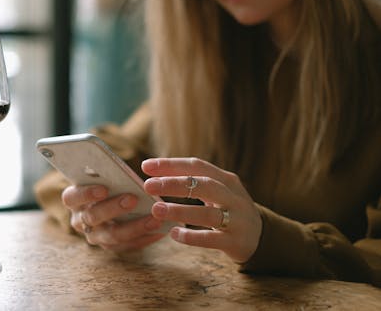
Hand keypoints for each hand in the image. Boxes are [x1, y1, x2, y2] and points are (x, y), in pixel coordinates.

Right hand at [61, 184, 164, 251]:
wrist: (115, 203)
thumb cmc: (109, 182)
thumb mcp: (105, 177)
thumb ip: (109, 175)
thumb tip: (124, 173)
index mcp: (73, 199)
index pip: (71, 197)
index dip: (86, 193)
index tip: (104, 188)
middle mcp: (80, 220)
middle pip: (93, 217)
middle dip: (113, 208)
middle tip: (133, 198)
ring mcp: (95, 236)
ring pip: (112, 236)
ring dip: (134, 226)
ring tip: (154, 218)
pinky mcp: (112, 247)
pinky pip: (128, 246)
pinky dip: (145, 237)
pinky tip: (160, 230)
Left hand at [142, 158, 261, 262]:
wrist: (261, 237)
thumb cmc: (228, 209)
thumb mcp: (217, 191)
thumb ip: (193, 183)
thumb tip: (154, 176)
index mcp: (226, 179)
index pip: (197, 166)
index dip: (171, 164)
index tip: (146, 166)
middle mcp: (233, 196)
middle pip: (204, 185)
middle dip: (175, 184)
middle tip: (148, 185)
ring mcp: (237, 219)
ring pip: (208, 213)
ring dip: (180, 211)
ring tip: (156, 210)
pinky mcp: (236, 241)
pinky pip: (212, 239)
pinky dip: (192, 236)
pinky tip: (174, 234)